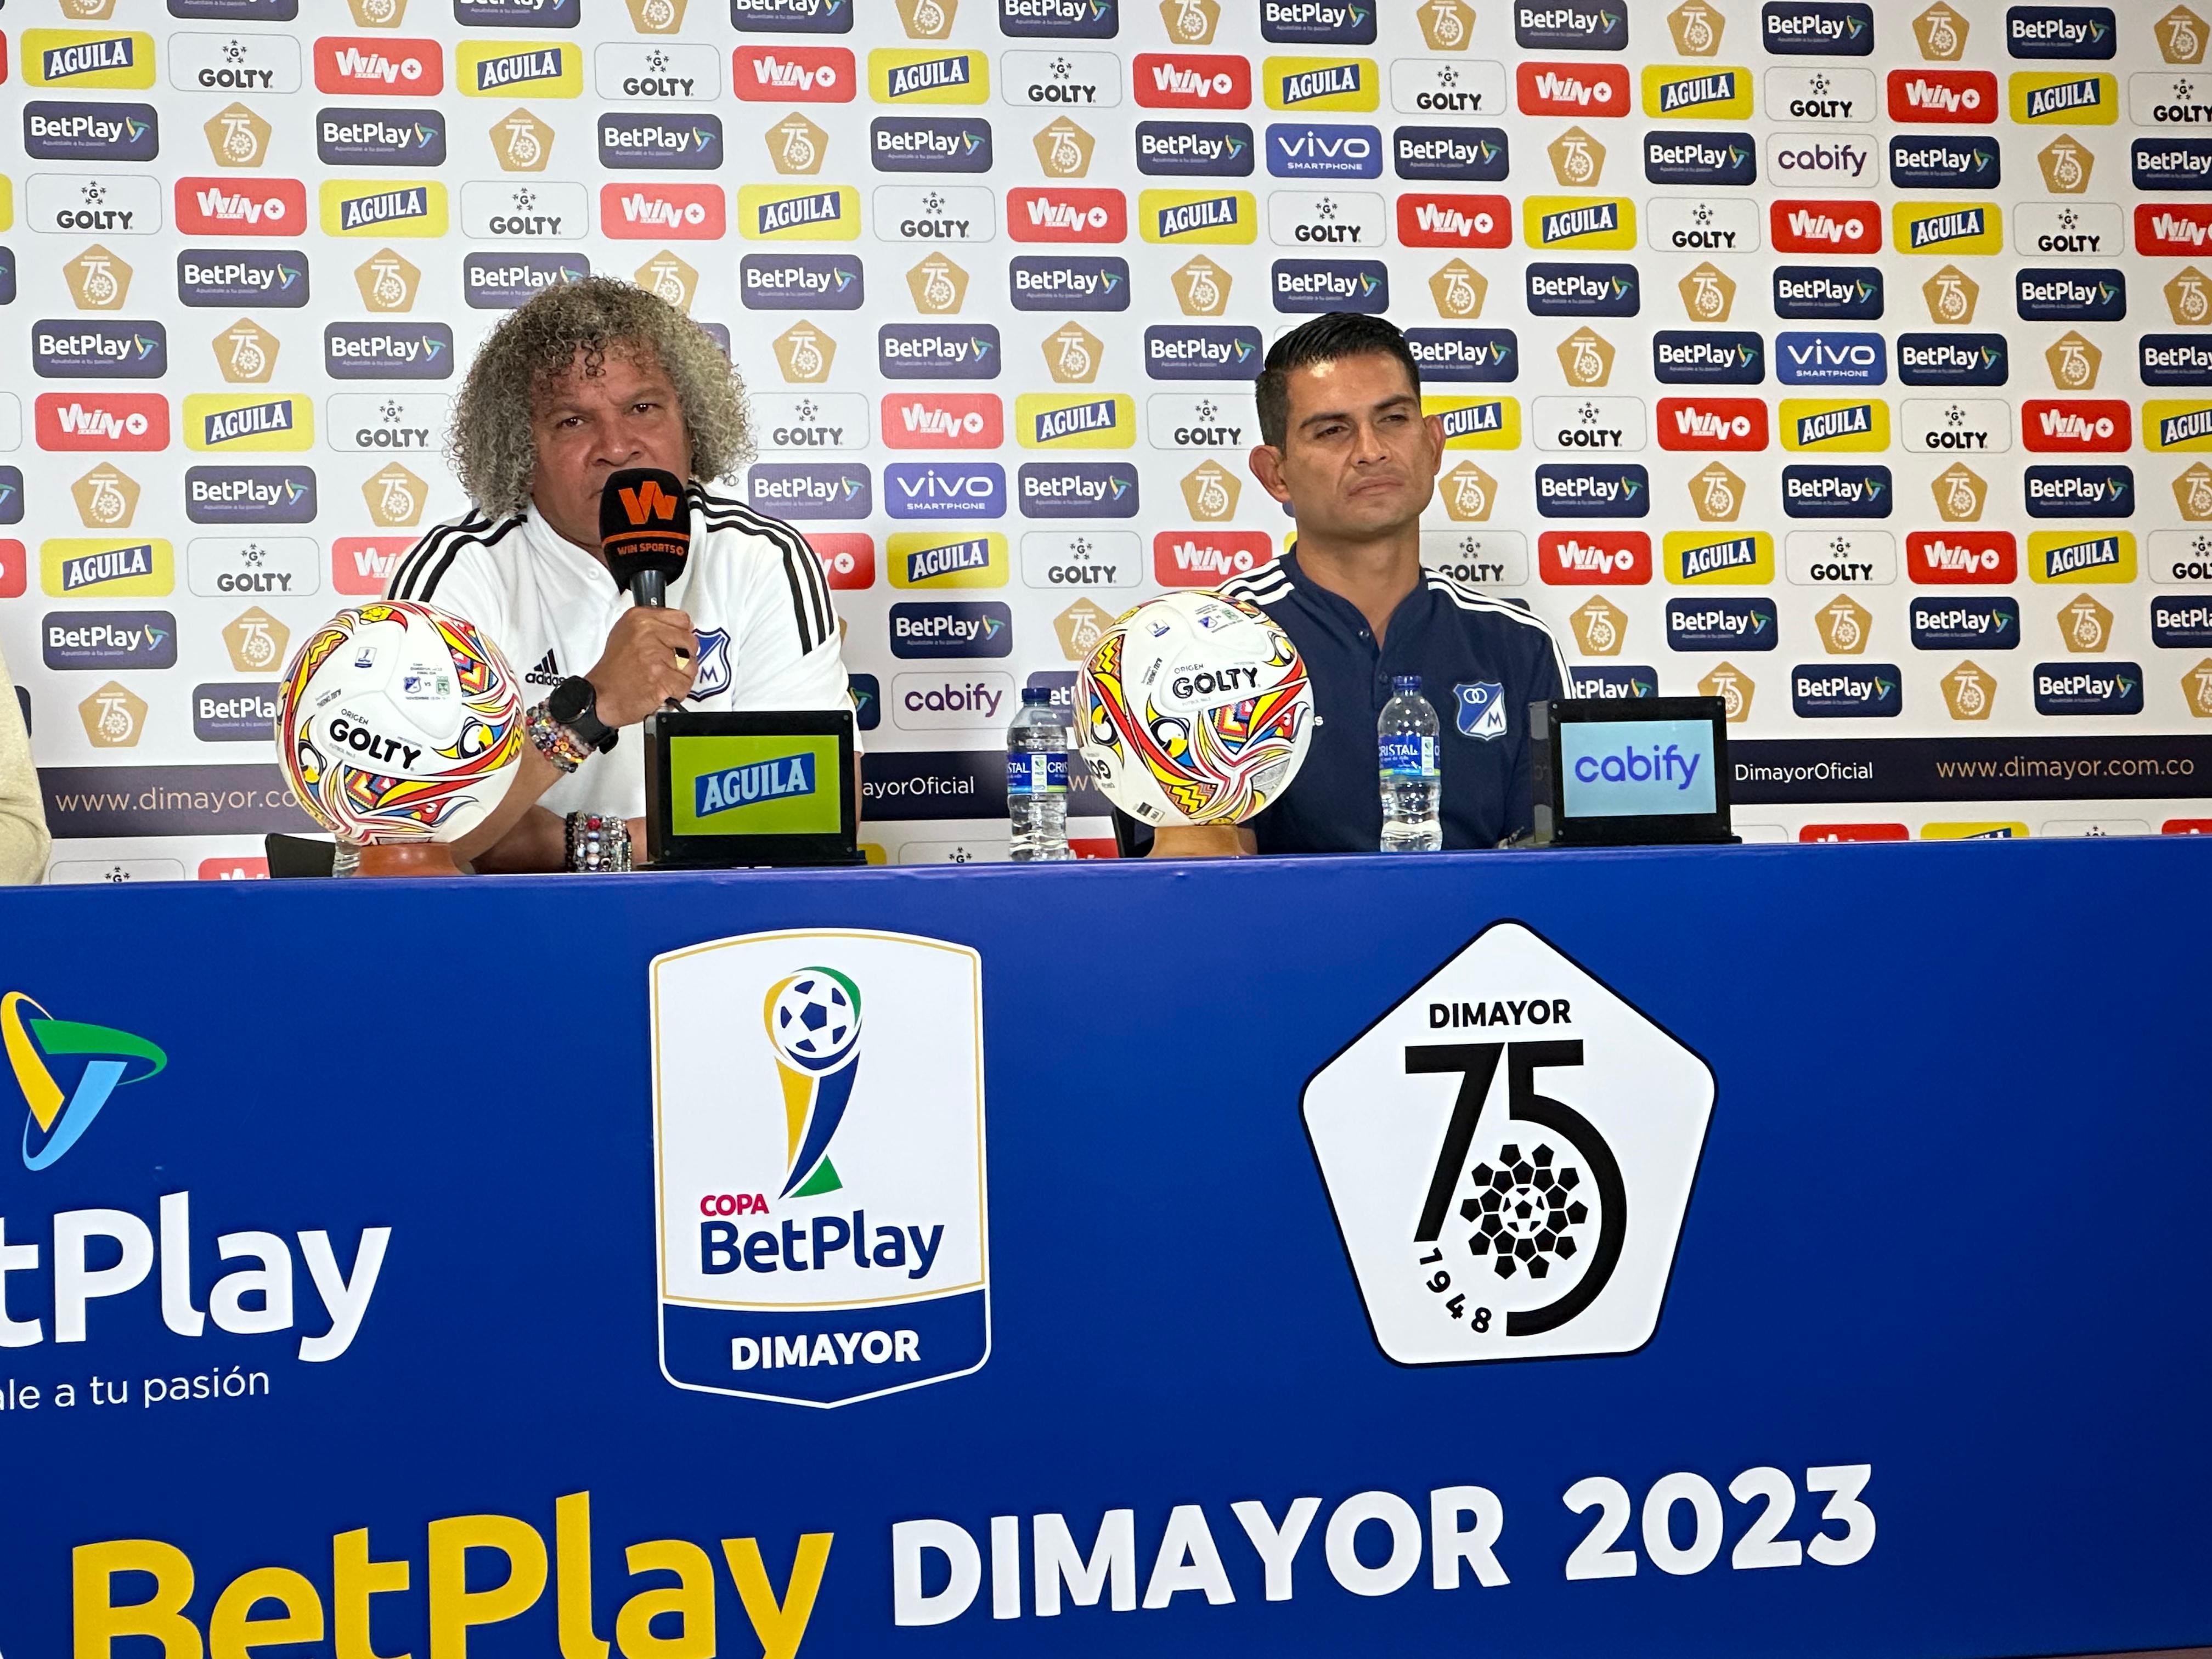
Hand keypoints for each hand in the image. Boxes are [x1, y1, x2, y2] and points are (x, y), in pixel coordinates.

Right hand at [585, 606, 697, 726]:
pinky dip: (676, 692)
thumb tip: (684, 627)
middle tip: (663, 666)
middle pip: (690, 642)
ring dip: (680, 676)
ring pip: (691, 664)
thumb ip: (655, 626)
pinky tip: (660, 689)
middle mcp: (647, 633)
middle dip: (683, 658)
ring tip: (660, 678)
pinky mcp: (662, 678)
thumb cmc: (613, 671)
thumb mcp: (626, 634)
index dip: (681, 636)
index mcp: (640, 618)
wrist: (601, 697)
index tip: (674, 645)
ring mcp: (655, 656)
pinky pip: (685, 684)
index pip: (682, 619)